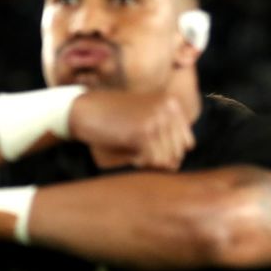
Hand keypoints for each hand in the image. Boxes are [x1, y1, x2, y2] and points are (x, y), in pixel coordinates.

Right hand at [69, 90, 195, 170]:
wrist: (84, 109)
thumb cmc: (110, 119)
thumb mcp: (143, 119)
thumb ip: (163, 136)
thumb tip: (176, 165)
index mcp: (171, 104)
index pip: (187, 143)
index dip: (169, 155)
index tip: (150, 155)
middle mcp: (168, 109)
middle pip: (178, 153)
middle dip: (160, 162)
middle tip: (140, 159)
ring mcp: (156, 120)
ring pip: (167, 160)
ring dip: (150, 165)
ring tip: (134, 157)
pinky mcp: (142, 133)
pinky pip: (153, 162)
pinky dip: (140, 165)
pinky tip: (130, 157)